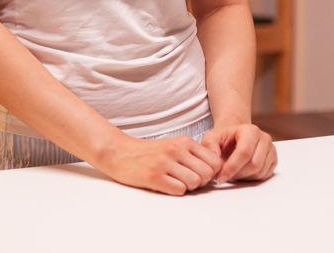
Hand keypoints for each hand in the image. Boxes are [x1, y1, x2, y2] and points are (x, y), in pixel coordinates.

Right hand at [94, 133, 223, 195]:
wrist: (119, 152)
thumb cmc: (148, 152)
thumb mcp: (172, 145)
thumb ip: (192, 154)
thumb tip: (214, 170)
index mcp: (183, 142)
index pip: (214, 161)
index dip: (210, 172)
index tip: (199, 174)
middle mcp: (175, 150)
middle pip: (206, 174)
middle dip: (200, 181)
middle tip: (187, 180)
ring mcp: (164, 163)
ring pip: (194, 183)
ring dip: (188, 187)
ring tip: (175, 182)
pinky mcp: (154, 177)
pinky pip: (179, 190)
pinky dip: (176, 191)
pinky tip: (166, 185)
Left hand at [201, 123, 276, 182]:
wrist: (235, 136)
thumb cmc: (225, 138)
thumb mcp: (211, 137)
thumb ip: (209, 145)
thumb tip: (215, 158)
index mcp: (250, 130)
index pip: (244, 152)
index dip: (231, 167)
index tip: (220, 177)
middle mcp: (264, 138)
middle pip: (254, 164)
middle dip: (237, 174)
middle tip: (224, 176)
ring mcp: (271, 150)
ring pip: (259, 172)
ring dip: (243, 177)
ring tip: (231, 172)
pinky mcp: (273, 160)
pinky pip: (264, 176)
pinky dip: (251, 178)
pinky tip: (241, 172)